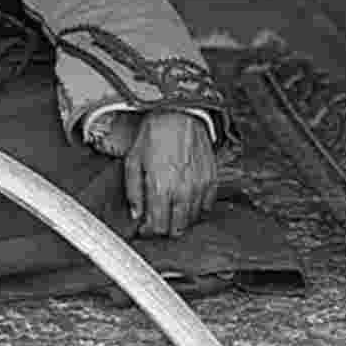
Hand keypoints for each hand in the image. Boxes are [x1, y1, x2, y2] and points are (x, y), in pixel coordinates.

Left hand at [124, 111, 218, 236]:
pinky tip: (186, 200)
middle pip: (176, 228)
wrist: (179, 114)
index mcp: (160, 188)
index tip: (144, 227)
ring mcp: (199, 187)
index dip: (148, 231)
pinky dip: (196, 208)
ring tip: (169, 210)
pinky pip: (206, 206)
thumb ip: (133, 191)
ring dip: (179, 219)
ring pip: (191, 220)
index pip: (157, 226)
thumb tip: (136, 214)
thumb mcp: (133, 161)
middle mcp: (182, 191)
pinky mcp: (212, 180)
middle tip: (156, 220)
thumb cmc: (154, 134)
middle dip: (164, 228)